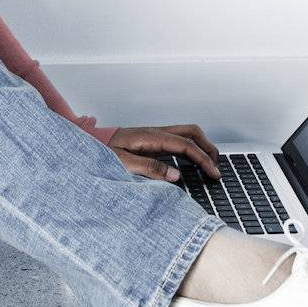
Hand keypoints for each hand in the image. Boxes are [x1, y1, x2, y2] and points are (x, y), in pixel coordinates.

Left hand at [106, 124, 220, 181]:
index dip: (203, 158)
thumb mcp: (122, 163)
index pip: (185, 144)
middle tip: (217, 168)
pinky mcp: (152, 141)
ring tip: (210, 164)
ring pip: (186, 134)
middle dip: (208, 147)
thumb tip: (175, 174)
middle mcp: (156, 133)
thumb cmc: (102, 152)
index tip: (213, 172)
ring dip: (201, 146)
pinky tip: (193, 161)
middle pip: (191, 132)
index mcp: (151, 137)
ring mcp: (155, 135)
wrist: (90, 143)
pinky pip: (178, 140)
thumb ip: (149, 168)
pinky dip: (191, 148)